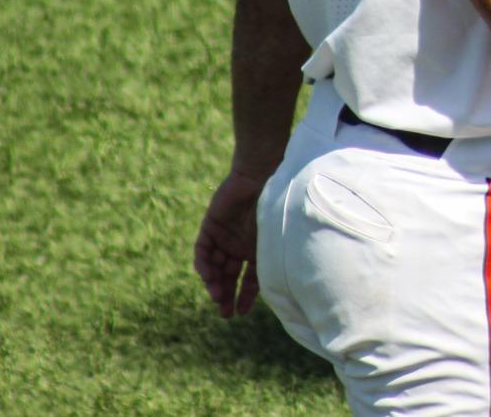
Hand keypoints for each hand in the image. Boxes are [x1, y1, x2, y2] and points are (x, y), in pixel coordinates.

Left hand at [194, 168, 267, 317]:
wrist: (262, 177)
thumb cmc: (275, 207)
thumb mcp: (276, 240)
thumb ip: (275, 261)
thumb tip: (287, 291)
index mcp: (258, 249)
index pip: (249, 278)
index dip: (245, 296)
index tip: (241, 312)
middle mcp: (240, 245)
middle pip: (230, 276)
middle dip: (227, 295)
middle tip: (225, 313)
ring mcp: (224, 236)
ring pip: (215, 266)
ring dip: (215, 283)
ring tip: (217, 296)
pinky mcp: (210, 226)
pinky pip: (203, 250)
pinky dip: (204, 264)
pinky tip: (208, 276)